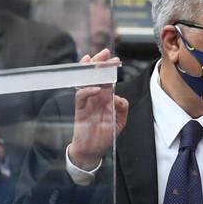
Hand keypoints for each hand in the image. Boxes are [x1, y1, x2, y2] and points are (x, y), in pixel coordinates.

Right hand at [67, 49, 128, 169]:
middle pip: (95, 75)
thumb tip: (119, 97)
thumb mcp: (120, 122)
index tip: (115, 59)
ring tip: (93, 61)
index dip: (109, 69)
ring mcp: (87, 102)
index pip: (107, 78)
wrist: (93, 151)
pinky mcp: (80, 110)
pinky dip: (87, 90)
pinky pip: (81, 97)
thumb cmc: (104, 136)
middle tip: (104, 52)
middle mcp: (96, 97)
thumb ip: (122, 108)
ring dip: (88, 71)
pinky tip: (95, 88)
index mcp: (105, 97)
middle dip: (99, 63)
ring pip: (84, 81)